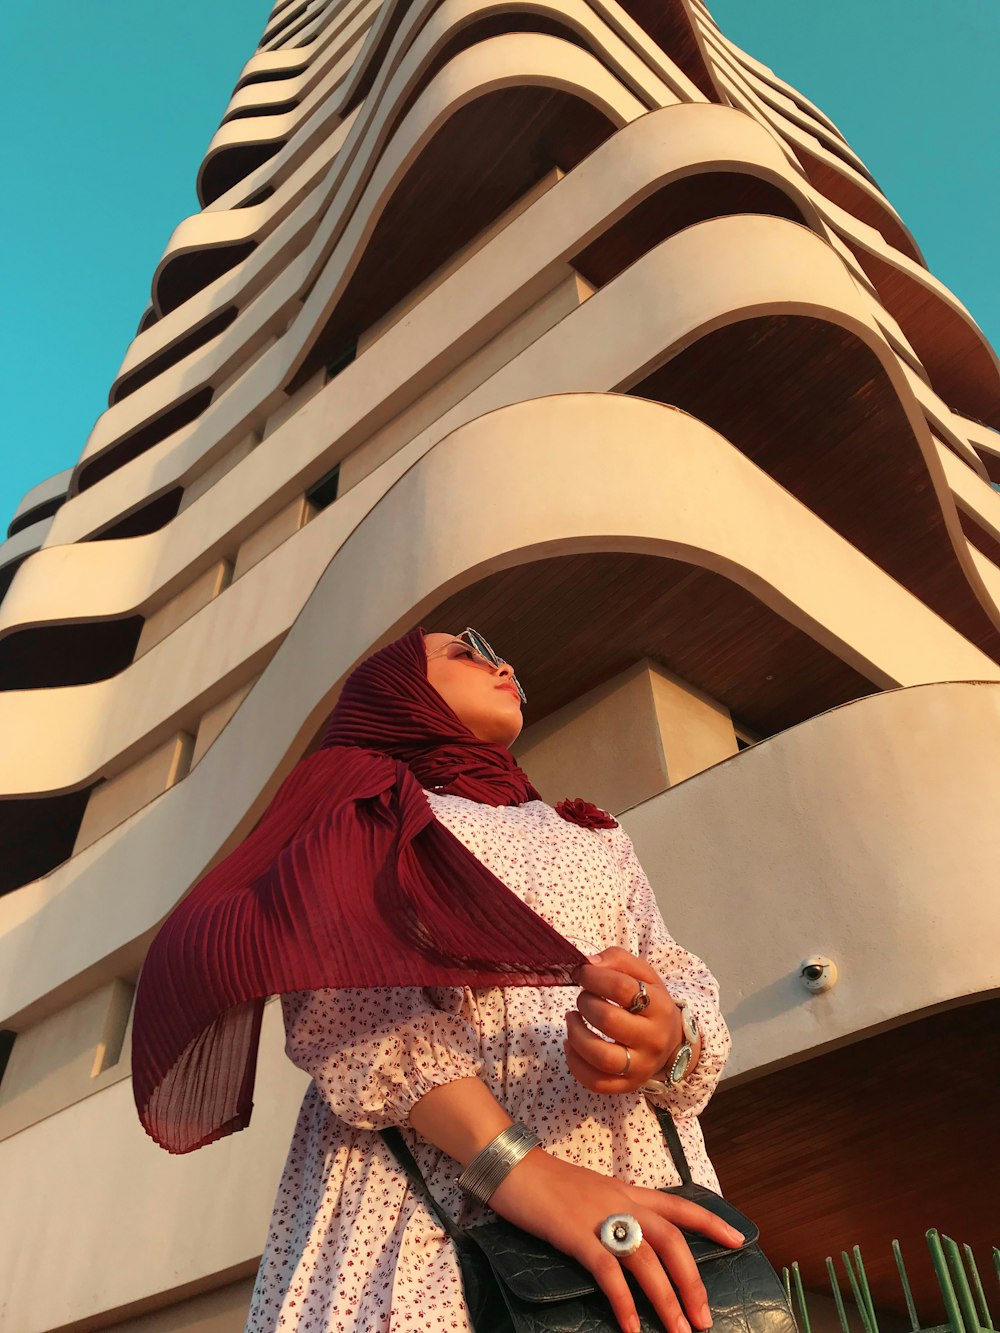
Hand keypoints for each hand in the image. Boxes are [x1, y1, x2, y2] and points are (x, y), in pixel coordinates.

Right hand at [490, 1148, 742, 1332]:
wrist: (514, 1167)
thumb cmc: (549, 1183)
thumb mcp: (592, 1193)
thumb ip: (615, 1212)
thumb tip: (630, 1243)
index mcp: (628, 1191)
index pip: (679, 1205)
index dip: (711, 1222)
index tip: (738, 1241)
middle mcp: (622, 1202)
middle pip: (672, 1239)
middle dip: (692, 1281)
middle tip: (704, 1318)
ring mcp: (601, 1218)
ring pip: (647, 1260)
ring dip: (667, 1299)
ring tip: (679, 1330)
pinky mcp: (577, 1235)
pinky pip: (609, 1273)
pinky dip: (624, 1302)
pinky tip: (632, 1327)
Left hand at [566, 947, 684, 1093]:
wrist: (672, 1041)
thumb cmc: (650, 1002)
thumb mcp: (644, 975)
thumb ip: (617, 959)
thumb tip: (588, 964)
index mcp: (660, 1007)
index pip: (622, 988)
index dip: (594, 977)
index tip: (582, 972)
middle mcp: (653, 1039)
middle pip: (608, 1020)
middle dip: (585, 1003)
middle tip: (582, 997)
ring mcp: (641, 1066)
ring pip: (600, 1056)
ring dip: (575, 1034)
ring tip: (572, 1018)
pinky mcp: (628, 1085)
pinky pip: (596, 1082)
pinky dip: (575, 1063)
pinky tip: (570, 1044)